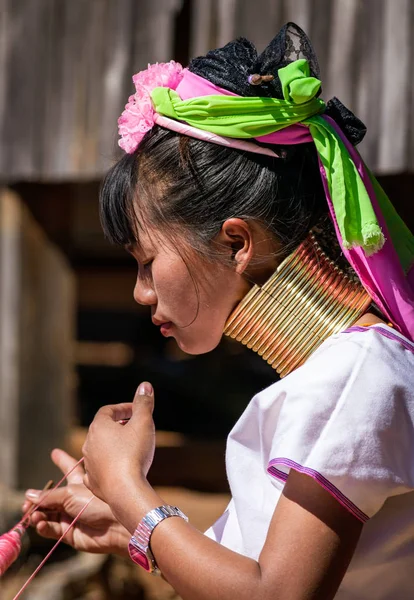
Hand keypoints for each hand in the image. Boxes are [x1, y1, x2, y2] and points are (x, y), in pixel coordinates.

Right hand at [23, 449, 129, 556]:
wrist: (115, 526)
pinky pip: (51, 529)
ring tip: (32, 514)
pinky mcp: (69, 533)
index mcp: (79, 483)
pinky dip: (43, 527)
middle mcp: (74, 498)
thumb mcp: (71, 493)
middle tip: (26, 504)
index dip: (62, 461)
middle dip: (36, 501)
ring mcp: (71, 516)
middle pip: (50, 498)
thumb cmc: (99, 502)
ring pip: (47, 515)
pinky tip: (39, 523)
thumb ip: (49, 496)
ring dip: (37, 514)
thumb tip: (29, 495)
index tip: (54, 452)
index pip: (68, 468)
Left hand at [82, 382, 155, 510]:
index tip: (137, 411)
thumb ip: (143, 403)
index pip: (108, 410)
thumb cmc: (134, 453)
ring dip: (114, 445)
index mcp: (99, 426)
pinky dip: (109, 464)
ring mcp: (89, 464)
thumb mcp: (143, 423)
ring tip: (130, 448)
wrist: (126, 490)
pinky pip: (100, 468)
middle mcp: (89, 443)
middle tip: (135, 427)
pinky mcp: (93, 481)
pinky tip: (120, 467)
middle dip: (119, 426)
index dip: (123, 408)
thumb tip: (145, 385)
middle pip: (103, 429)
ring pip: (101, 449)